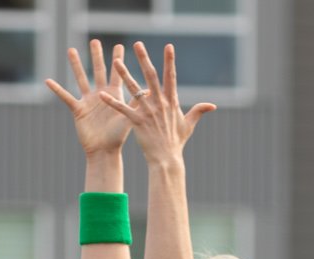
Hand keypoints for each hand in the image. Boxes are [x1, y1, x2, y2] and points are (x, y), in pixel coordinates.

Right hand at [46, 40, 131, 159]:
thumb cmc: (119, 138)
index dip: (118, 60)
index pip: (117, 73)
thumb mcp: (129, 117)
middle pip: (98, 71)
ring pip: (81, 78)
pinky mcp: (78, 110)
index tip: (119, 45)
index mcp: (115, 95)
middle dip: (97, 56)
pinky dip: (57, 89)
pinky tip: (48, 80)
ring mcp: (89, 101)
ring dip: (76, 65)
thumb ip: (136, 102)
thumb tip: (148, 90)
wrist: (104, 152)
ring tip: (71, 50)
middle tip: (95, 41)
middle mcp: (101, 95)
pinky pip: (66, 97)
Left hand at [108, 42, 216, 167]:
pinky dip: (112, 102)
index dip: (170, 61)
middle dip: (144, 59)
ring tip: (116, 62)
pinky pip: (122, 109)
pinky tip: (101, 94)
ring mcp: (147, 112)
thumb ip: (198, 111)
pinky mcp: (137, 121)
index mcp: (171, 101)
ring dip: (125, 74)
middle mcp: (159, 103)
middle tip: (138, 44)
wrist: (167, 159)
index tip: (168, 46)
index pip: (170, 76)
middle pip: (151, 76)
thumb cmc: (177, 143)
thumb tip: (213, 106)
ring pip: (134, 89)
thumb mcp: (189, 125)